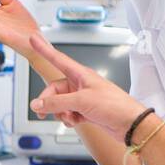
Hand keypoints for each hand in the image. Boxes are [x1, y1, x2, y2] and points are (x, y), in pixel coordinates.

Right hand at [29, 34, 148, 142]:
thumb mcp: (81, 102)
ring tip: (69, 117)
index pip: (57, 59)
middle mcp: (80, 85)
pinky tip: (76, 122)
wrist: (130, 125)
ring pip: (60, 104)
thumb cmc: (114, 106)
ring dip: (60, 112)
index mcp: (81, 75)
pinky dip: (68, 119)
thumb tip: (37, 104)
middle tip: (43, 112)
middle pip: (54, 90)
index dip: (44, 49)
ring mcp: (82, 99)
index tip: (34, 39)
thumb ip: (56, 103)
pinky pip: (68, 113)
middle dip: (49, 102)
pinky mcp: (86, 111)